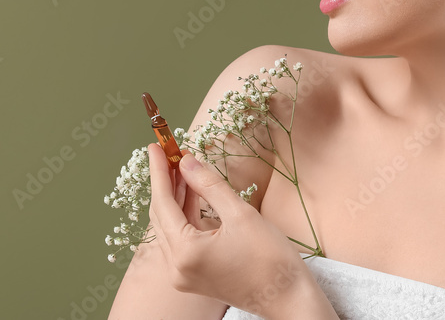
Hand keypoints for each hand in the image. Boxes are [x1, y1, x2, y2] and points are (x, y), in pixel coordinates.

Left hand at [146, 144, 316, 316]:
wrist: (289, 297)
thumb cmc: (270, 258)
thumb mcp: (240, 214)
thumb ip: (209, 185)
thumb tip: (186, 162)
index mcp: (185, 253)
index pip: (163, 204)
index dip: (159, 172)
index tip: (156, 146)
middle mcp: (177, 268)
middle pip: (162, 216)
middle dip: (165, 182)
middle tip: (168, 152)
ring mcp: (184, 274)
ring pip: (171, 227)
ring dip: (176, 197)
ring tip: (181, 167)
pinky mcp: (195, 275)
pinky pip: (182, 238)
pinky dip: (186, 214)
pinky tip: (192, 192)